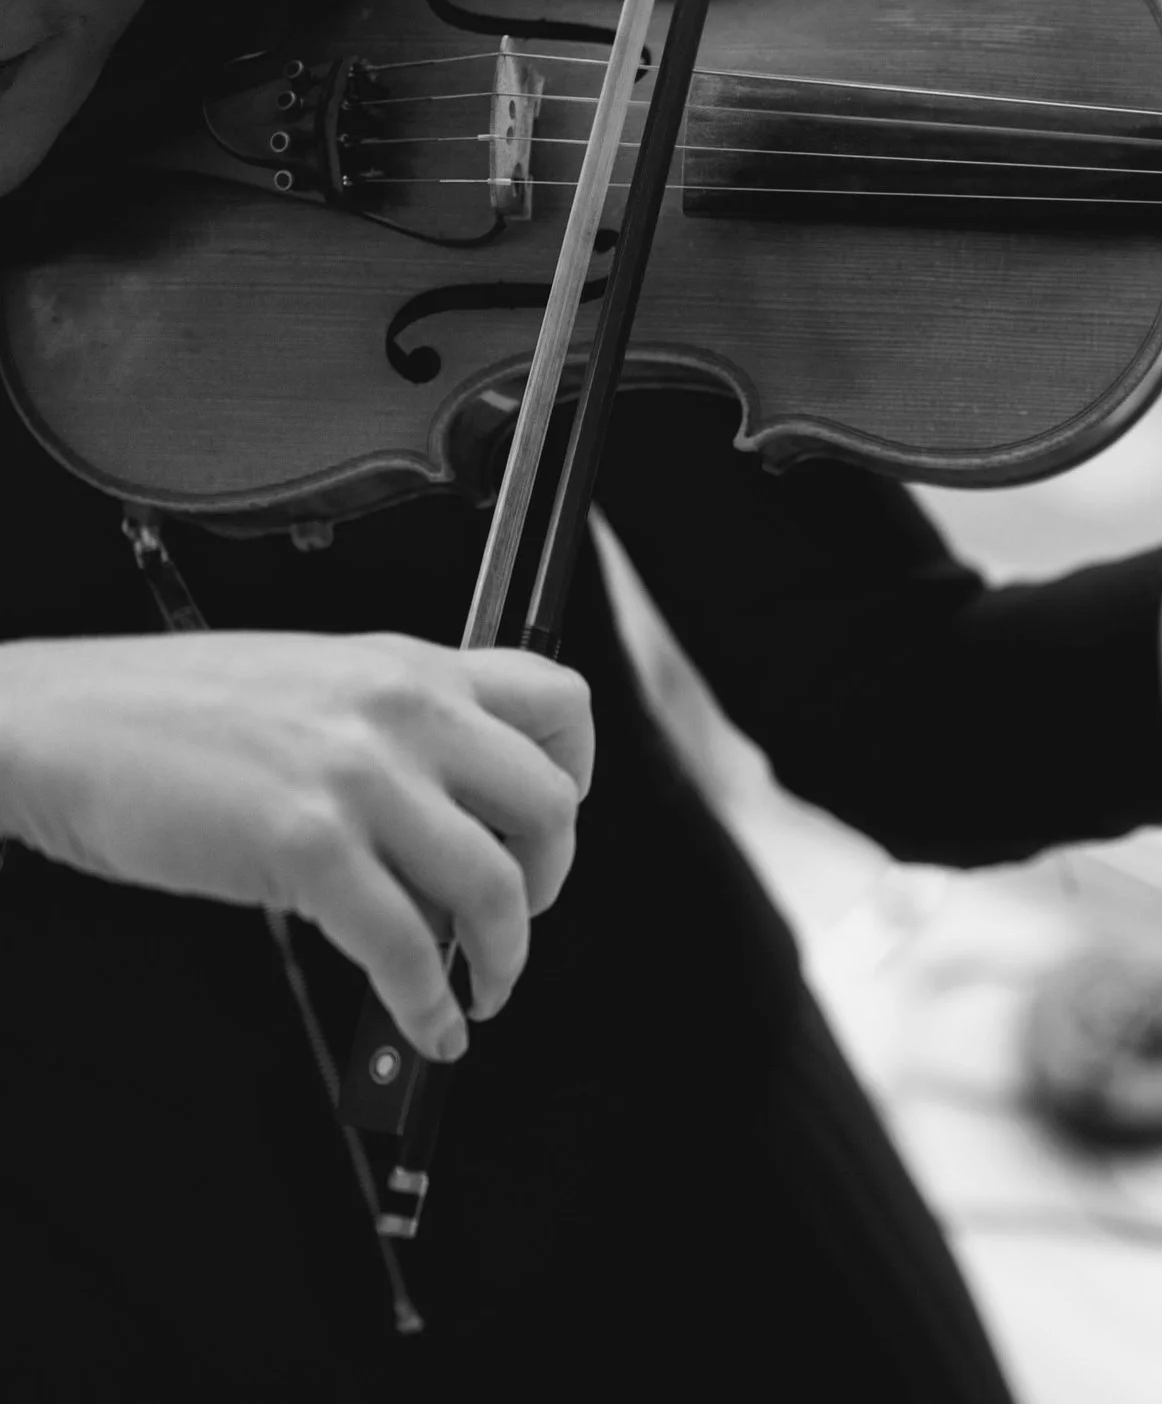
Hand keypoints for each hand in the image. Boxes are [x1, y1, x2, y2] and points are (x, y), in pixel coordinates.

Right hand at [0, 632, 593, 1061]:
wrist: (48, 722)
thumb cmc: (157, 714)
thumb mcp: (310, 686)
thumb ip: (393, 736)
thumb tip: (451, 827)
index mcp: (407, 665)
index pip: (559, 701)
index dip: (577, 775)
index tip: (550, 825)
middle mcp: (401, 711)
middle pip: (549, 807)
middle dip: (548, 882)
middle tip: (516, 920)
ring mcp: (358, 777)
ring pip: (494, 887)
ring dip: (502, 960)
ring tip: (481, 990)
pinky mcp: (306, 845)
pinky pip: (405, 949)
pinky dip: (427, 1006)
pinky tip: (424, 1027)